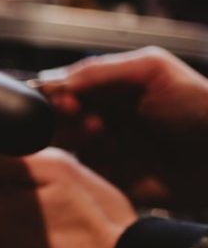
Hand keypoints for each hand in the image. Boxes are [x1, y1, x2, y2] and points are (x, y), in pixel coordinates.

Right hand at [38, 46, 207, 210]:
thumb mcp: (152, 70)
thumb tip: (54, 81)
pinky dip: (78, 165)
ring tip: (97, 132)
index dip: (56, 92)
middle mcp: (100, 117)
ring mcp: (101, 149)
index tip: (65, 98)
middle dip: (61, 115)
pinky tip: (103, 154)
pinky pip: (75, 173)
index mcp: (109, 88)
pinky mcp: (105, 178)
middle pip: (55, 117)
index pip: (63, 87)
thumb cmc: (201, 109)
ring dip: (72, 137)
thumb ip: (102, 69)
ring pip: (60, 144)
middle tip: (76, 113)